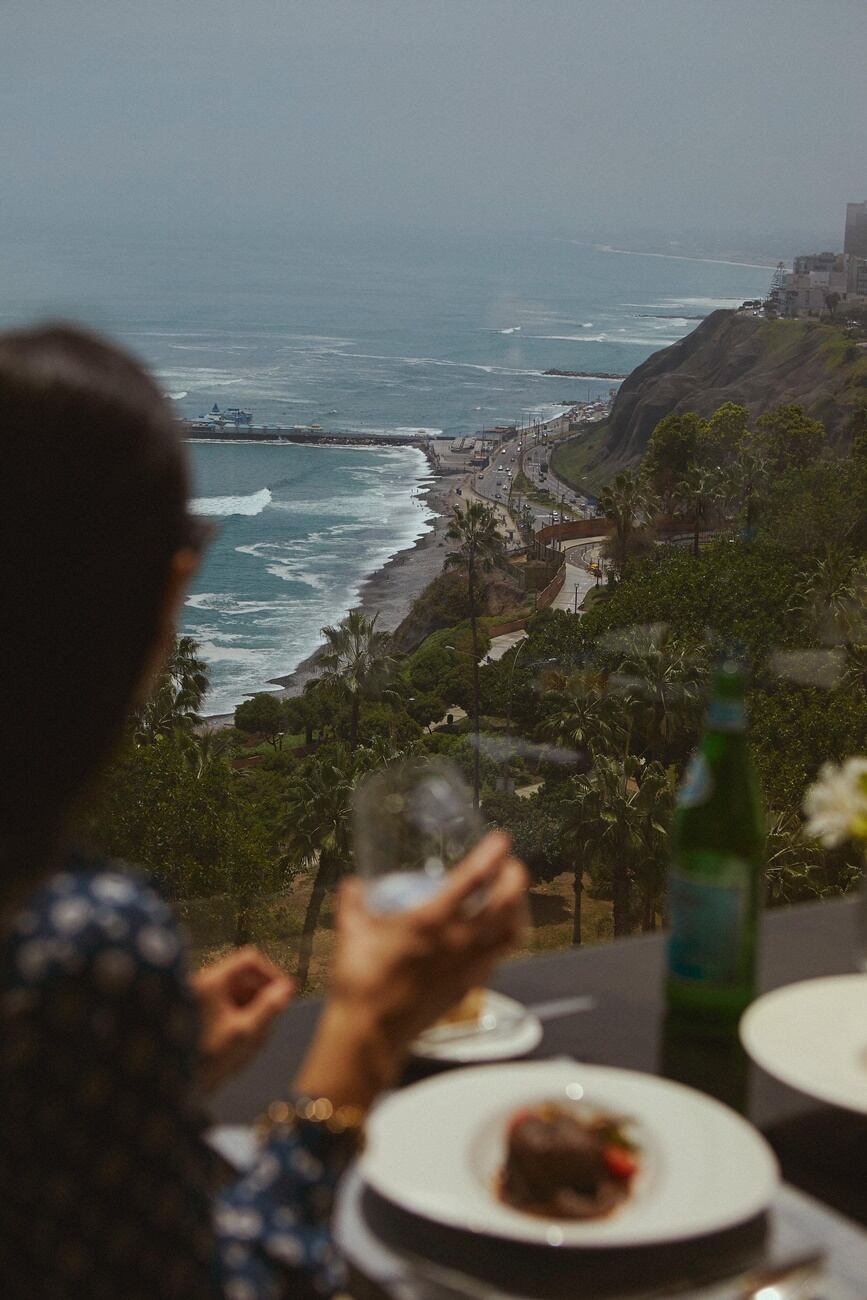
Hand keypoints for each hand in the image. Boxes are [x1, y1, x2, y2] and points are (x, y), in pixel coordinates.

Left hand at [191, 947, 294, 1092]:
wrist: (174, 1084)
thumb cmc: (208, 1058)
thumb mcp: (245, 1033)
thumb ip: (270, 1008)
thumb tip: (289, 987)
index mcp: (212, 982)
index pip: (250, 961)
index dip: (271, 974)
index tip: (283, 995)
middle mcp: (204, 984)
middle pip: (244, 978)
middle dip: (262, 998)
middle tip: (271, 1025)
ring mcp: (200, 999)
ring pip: (237, 994)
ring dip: (251, 1012)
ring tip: (254, 1041)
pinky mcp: (198, 1013)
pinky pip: (226, 1007)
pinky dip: (238, 1020)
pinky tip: (239, 1045)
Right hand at [296, 832, 527, 1109]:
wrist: (371, 1034)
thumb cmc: (360, 982)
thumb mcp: (351, 933)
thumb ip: (353, 903)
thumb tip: (353, 883)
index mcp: (430, 922)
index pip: (472, 880)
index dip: (491, 855)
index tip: (501, 840)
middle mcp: (458, 941)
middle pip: (506, 904)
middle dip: (515, 878)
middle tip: (512, 865)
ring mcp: (469, 965)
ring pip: (511, 931)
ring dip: (518, 908)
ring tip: (513, 896)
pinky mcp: (471, 985)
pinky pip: (500, 955)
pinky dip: (505, 936)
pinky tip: (496, 931)